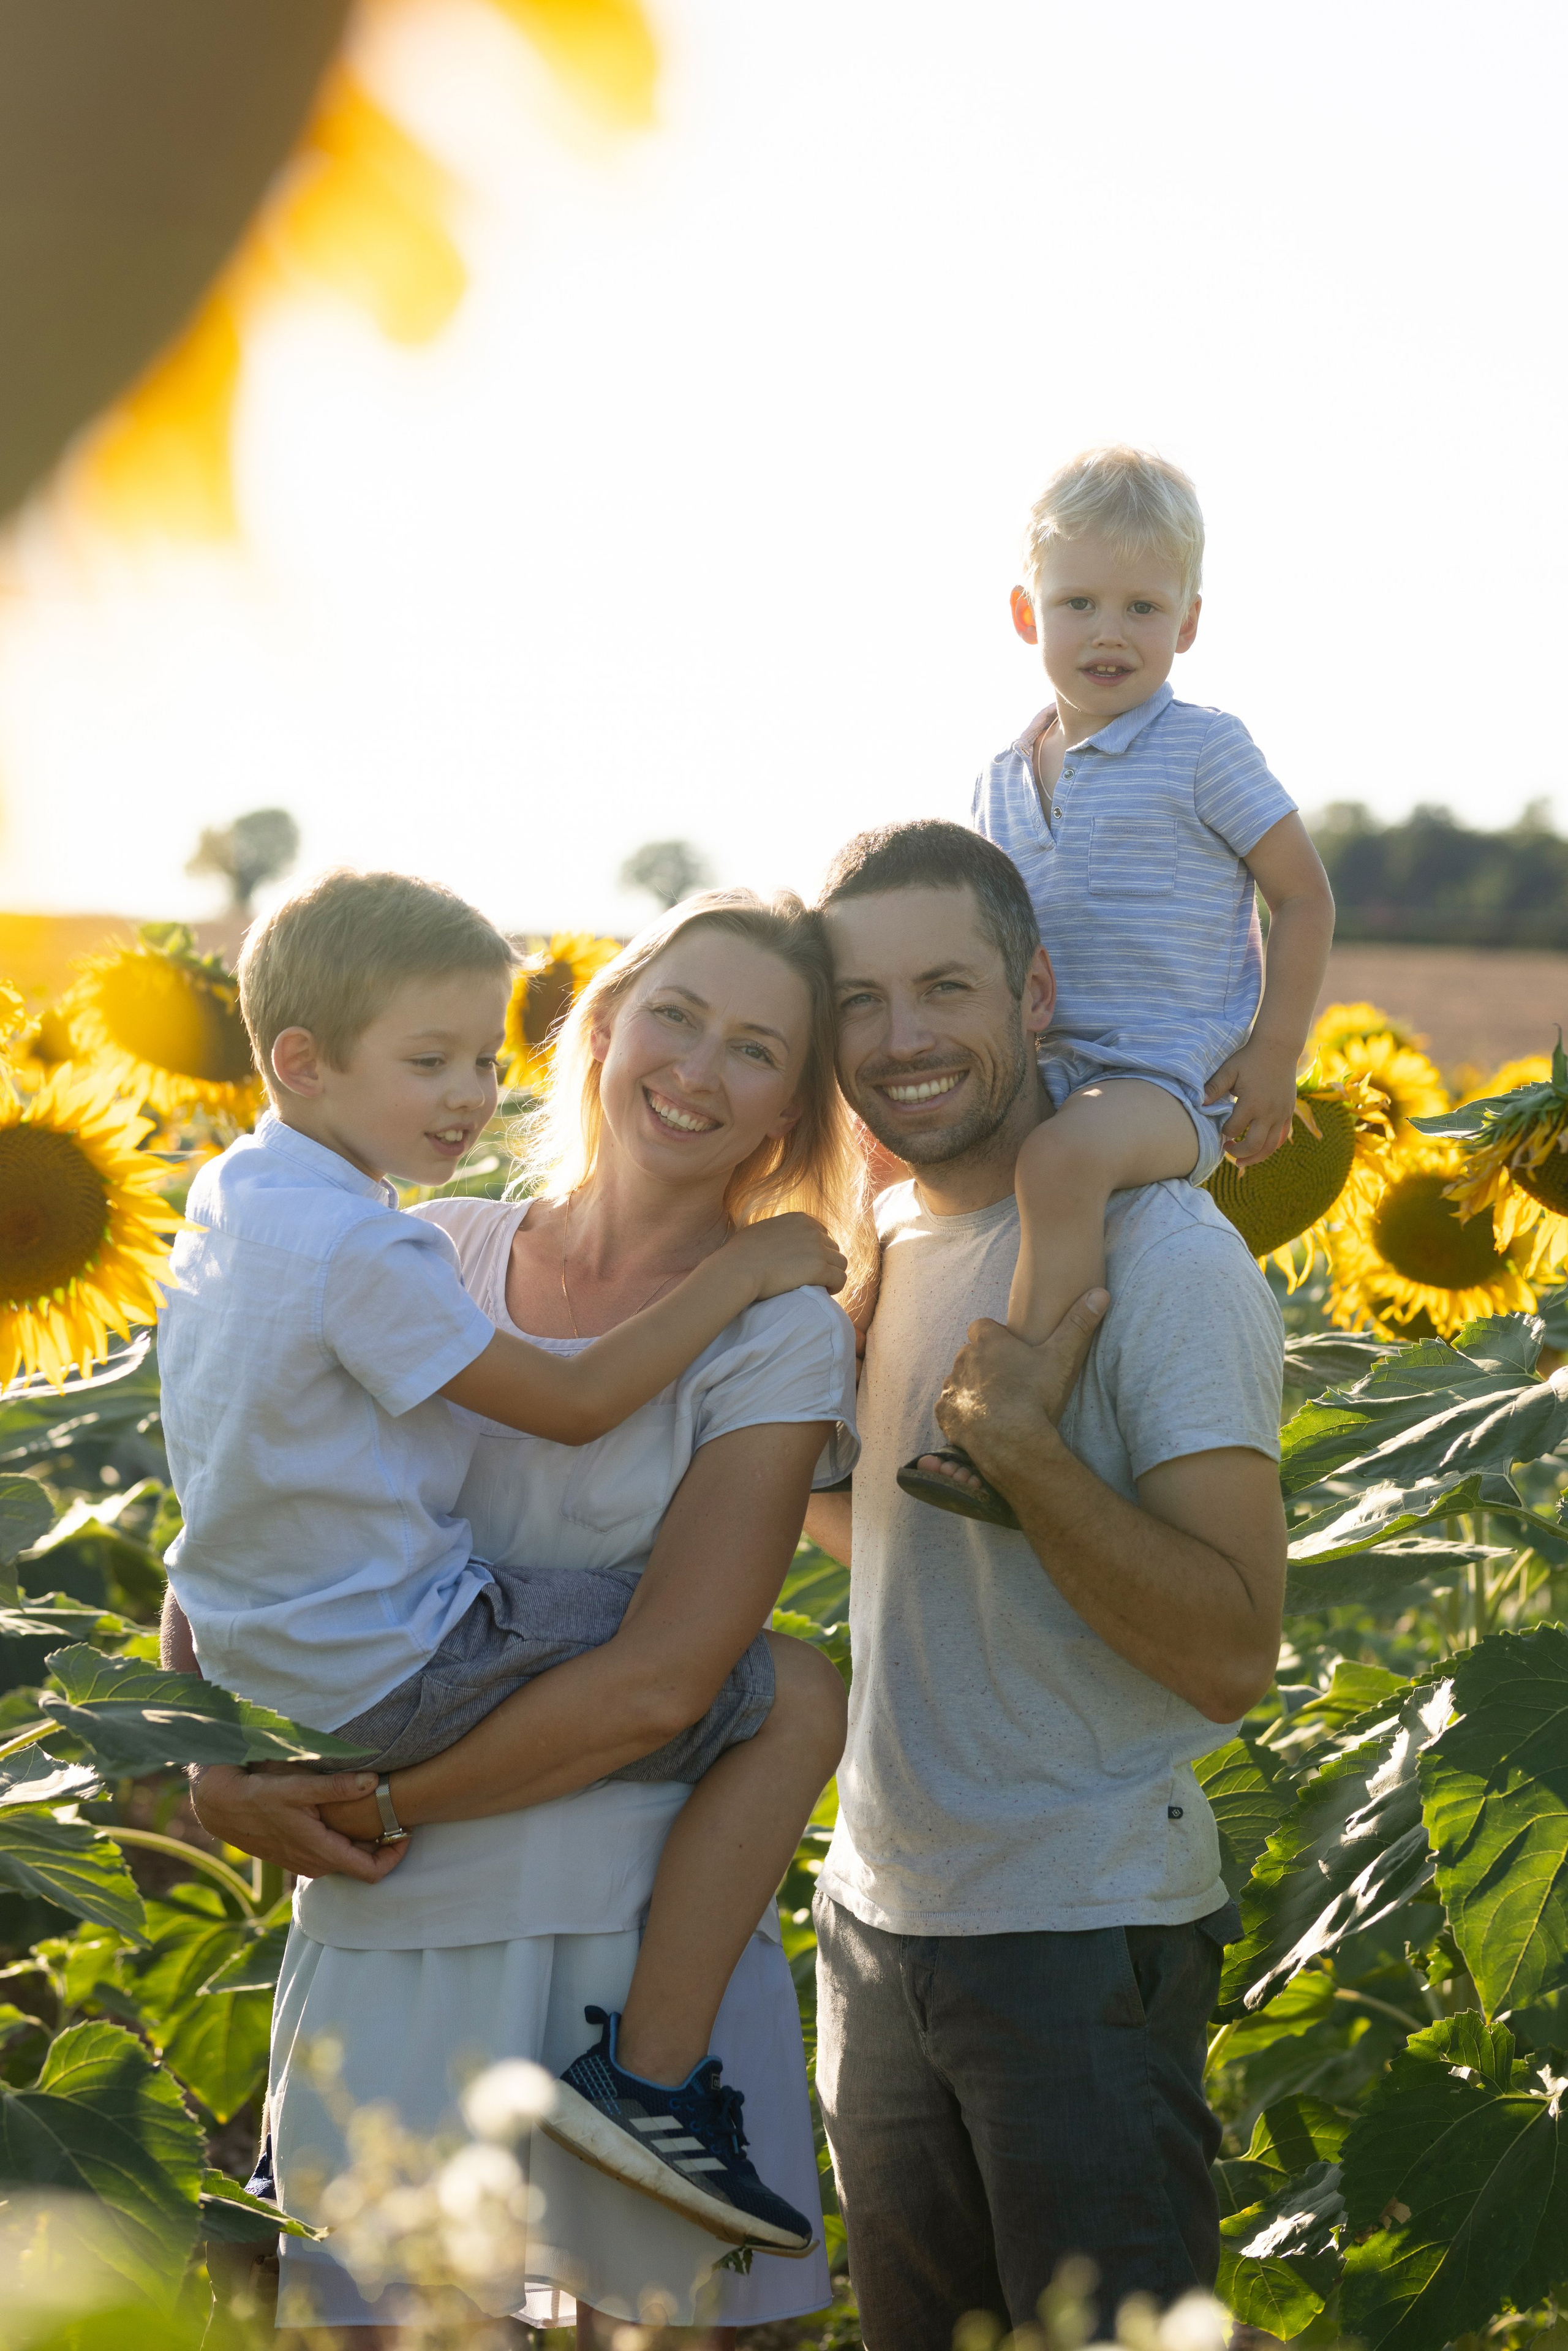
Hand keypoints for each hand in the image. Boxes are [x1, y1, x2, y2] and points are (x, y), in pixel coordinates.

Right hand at [189, 1764, 408, 1883]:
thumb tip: (373, 1782)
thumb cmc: (259, 1794)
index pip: (372, 1871)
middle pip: (362, 1864)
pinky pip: (331, 1852)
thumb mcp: (298, 1786)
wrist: (222, 1805)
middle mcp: (315, 1864)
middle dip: (383, 1843)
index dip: (395, 1854)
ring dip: (364, 1840)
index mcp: (321, 1852)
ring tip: (377, 1811)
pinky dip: (345, 1838)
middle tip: (396, 1814)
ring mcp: (304, 1862)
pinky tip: (348, 1814)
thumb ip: (336, 1787)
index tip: (406, 1830)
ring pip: (346, 1857)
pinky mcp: (296, 1854)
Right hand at [726, 1212, 847, 1299]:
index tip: (810, 1262)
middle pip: (833, 1248)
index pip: (822, 1233)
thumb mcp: (760, 1230)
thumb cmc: (740, 1253)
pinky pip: (840, 1279)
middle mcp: (812, 1230)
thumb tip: (774, 1239)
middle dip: (826, 1262)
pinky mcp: (819, 1268)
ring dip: (833, 1274)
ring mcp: (818, 1248)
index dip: (819, 1249)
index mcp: (799, 1219)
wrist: (738, 1268)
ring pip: (840, 1263)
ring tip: (823, 1285)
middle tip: (816, 1277)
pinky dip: (836, 1286)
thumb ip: (776, 1231)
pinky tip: (826, 1292)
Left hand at [931, 1289, 1107, 1489]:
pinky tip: (980, 1422)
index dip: (995, 1337)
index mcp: (988, 1341)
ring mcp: (951, 1386)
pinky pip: (950, 1407)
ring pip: (959, 1380)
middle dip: (983, 1364)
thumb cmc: (1036, 1396)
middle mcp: (963, 1359)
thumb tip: (1101, 1293)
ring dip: (972, 1388)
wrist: (1013, 1441)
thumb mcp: (1061, 1357)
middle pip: (970, 1354)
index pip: (982, 1327)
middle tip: (1007, 1381)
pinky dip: (961, 1413)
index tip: (1011, 1352)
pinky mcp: (944, 1412)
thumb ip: (1079, 1324)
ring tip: (995, 1404)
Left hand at [1205, 1038, 1300, 1167]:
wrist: (1278, 1048)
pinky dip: (1271, 1147)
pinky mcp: (1288, 1112)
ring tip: (1242, 1163)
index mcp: (1252, 1103)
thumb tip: (1198, 1104)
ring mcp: (1281, 1114)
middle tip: (1227, 1151)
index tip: (1219, 1129)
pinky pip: (1281, 1137)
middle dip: (1238, 1152)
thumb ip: (1213, 1088)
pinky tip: (1260, 1150)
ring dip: (1255, 1158)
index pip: (1234, 1129)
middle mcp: (1269, 1112)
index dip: (1224, 1132)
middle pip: (1254, 1145)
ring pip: (1270, 1147)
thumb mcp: (1228, 1070)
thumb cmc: (1249, 1058)